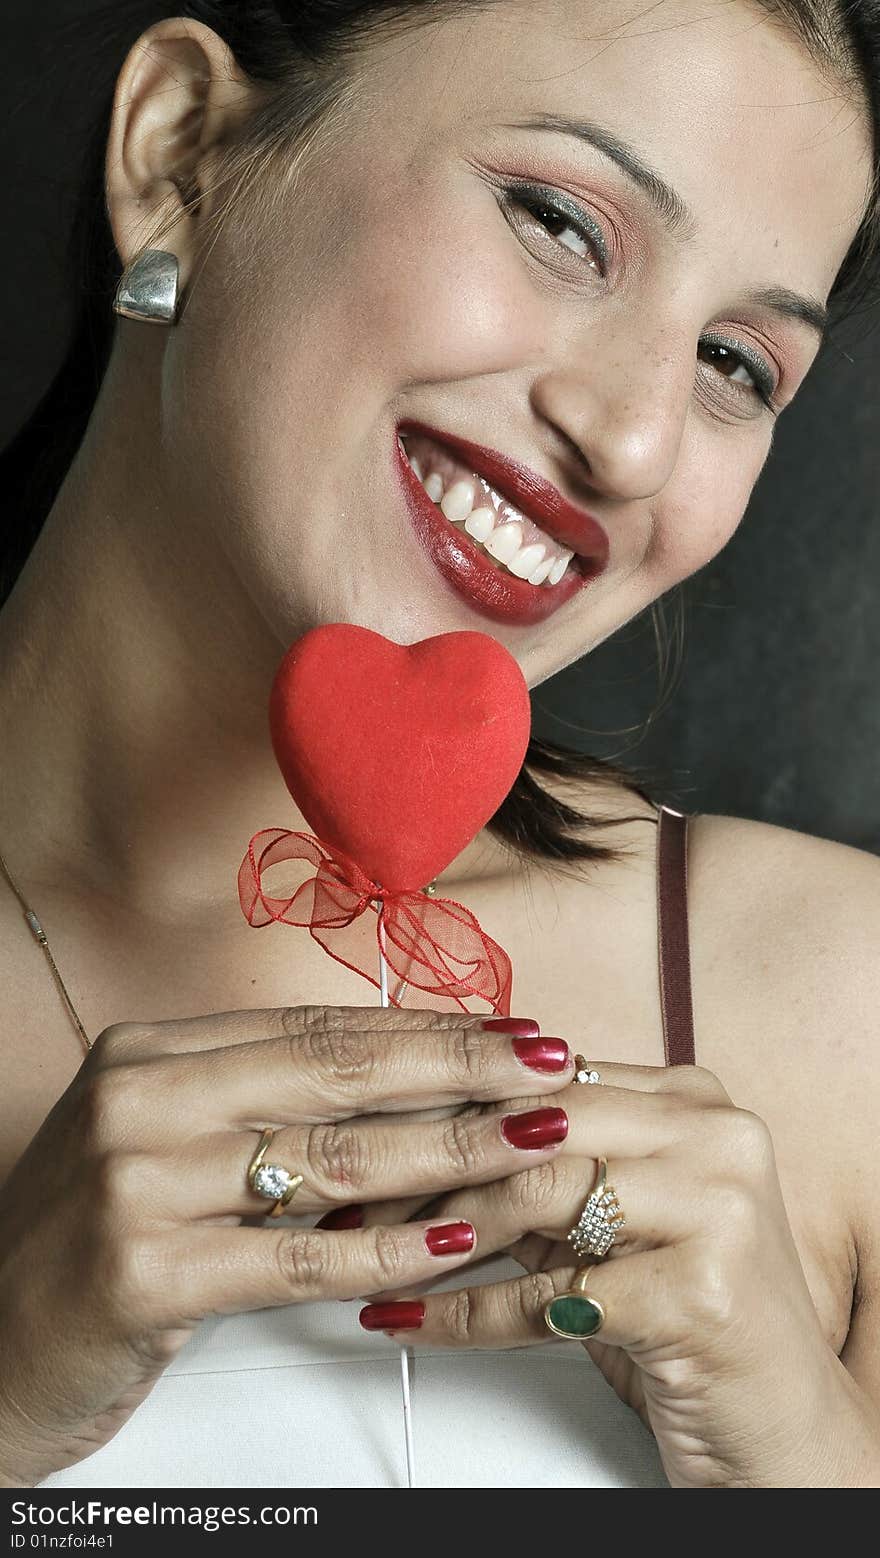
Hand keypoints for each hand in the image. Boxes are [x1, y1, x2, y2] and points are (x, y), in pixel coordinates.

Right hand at [0, 1006, 572, 1485]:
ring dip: (452, 1152)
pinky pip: (301, 1258)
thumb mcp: (161, 1143)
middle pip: (335, 1074)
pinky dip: (391, 1249)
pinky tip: (459, 1241)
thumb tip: (401, 1078)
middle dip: (459, 1068)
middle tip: (547, 1065)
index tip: (505, 1028)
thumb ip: (256, 1104)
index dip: (422, 1028)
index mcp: (150, 1053)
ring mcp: (137, 1182)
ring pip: (333, 1158)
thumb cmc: (94, 1244)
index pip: (314, 1028)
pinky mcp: (145, 1272)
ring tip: (533, 1145)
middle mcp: (141, 1099)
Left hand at [355, 1062, 865, 1487]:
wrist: (781, 1426)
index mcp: (693, 1098)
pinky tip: (415, 1321)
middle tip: (355, 1195)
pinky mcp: (702, 1293)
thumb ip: (549, 1164)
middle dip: (433, 1163)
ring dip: (438, 1236)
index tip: (376, 1132)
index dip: (452, 1106)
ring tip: (372, 1258)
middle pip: (537, 1123)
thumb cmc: (688, 1315)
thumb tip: (424, 1130)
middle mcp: (716, 1135)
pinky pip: (549, 1297)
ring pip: (539, 1194)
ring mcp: (719, 1208)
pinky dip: (468, 1315)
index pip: (547, 1076)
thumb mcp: (619, 1221)